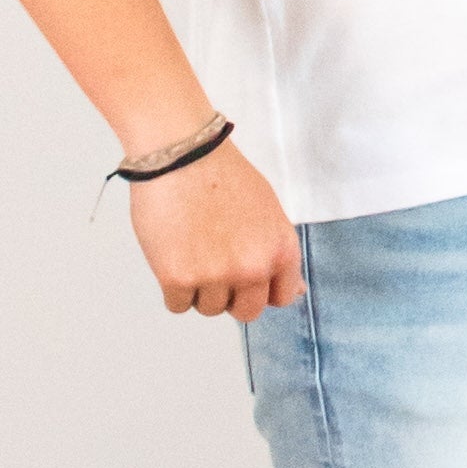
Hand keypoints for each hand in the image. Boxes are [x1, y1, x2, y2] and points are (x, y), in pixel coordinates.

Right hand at [128, 139, 301, 321]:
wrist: (183, 155)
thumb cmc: (224, 177)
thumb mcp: (270, 214)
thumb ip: (279, 254)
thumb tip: (293, 292)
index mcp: (281, 252)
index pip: (280, 299)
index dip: (261, 291)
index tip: (246, 280)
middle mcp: (254, 269)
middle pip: (246, 312)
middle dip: (231, 296)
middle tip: (214, 266)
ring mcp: (216, 276)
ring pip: (209, 309)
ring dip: (199, 290)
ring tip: (192, 252)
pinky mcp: (178, 278)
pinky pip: (178, 305)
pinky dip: (173, 289)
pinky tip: (174, 257)